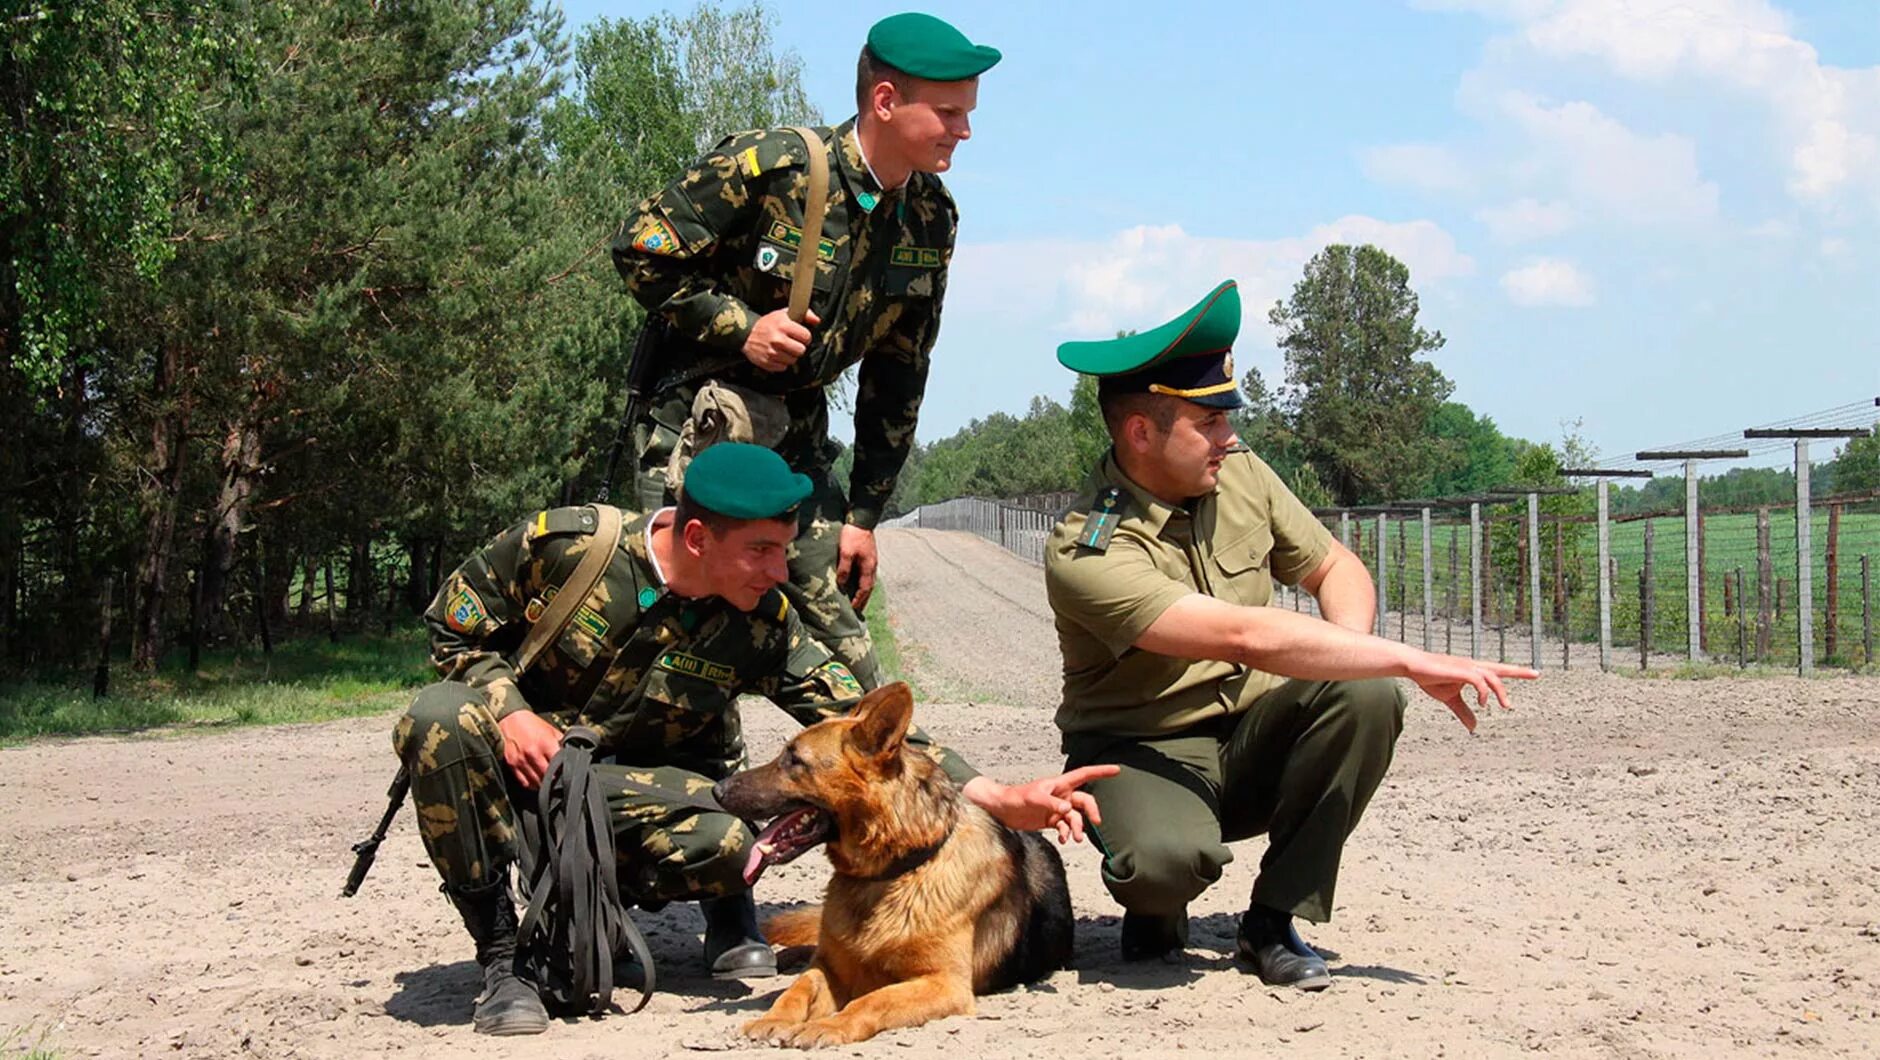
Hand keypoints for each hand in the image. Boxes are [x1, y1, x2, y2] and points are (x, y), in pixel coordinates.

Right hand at [497, 710, 563, 789]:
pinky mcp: (512, 765)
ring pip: (537, 782)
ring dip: (545, 784)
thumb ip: (561, 743)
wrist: (510, 719)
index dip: (566, 770)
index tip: (569, 771)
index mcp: (546, 743)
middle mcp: (533, 753)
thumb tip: (573, 754)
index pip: (560, 764)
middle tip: (560, 779)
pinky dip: (533, 785)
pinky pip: (525, 783)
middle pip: (549, 776)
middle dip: (556, 779)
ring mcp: (521, 761)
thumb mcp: (551, 730)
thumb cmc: (532, 724)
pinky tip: (538, 781)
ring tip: (550, 782)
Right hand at [742, 308, 818, 371]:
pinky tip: (776, 355)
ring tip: (782, 349)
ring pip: (793, 360)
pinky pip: (783, 367)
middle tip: (791, 343)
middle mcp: (778, 340)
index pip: (806, 337)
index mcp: (784, 326)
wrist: (745, 334)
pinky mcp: (767, 363)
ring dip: (790, 356)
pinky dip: (781, 363)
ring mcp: (772, 353)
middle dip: (798, 347)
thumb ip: (804, 314)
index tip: (799, 336)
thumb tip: (816, 320)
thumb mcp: (784, 314)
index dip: (804, 337)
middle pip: (801, 350)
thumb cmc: (767, 324)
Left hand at [836, 524, 876, 610]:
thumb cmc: (854, 535)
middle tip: (857, 609)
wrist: (862, 518)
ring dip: (864, 591)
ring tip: (858, 598)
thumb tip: (842, 584)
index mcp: (868, 567)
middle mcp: (872, 566)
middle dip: (863, 599)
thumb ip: (845, 569)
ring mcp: (871, 560)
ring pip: (868, 580)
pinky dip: (862, 581)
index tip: (853, 609)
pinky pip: (866, 573)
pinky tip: (857, 580)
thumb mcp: (846, 552)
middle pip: (869, 587)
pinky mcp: (868, 555)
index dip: (859, 600)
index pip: (864, 589)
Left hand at [962, 765, 1120, 843]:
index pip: (1084, 774)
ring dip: (1078, 828)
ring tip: (1074, 839)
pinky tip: (1063, 839)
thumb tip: (1067, 809)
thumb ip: (1051, 803)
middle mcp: (1062, 795)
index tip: (1117, 770)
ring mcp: (1057, 808)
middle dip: (1092, 811)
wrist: (1002, 809)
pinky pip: (1066, 827)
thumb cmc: (1017, 797)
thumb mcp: (1034, 798)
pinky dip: (1067, 834)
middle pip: (1085, 801)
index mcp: (1060, 784)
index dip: (1101, 771)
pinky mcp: (1052, 820)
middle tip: (1095, 823)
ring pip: (1076, 817)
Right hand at [1405, 655, 1535, 732]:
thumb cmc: (1431, 678)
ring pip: (1493, 676)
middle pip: (1501, 668)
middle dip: (1519, 671)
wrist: (1413, 666)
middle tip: (1537, 674)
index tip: (1533, 673)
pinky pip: (1479, 680)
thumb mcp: (1449, 698)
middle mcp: (1474, 666)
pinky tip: (1482, 703)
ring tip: (1506, 706)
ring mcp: (1467, 667)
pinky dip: (1484, 692)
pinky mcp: (1460, 670)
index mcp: (1474, 671)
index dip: (1516, 672)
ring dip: (1501, 692)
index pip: (1499, 671)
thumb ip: (1463, 711)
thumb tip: (1474, 727)